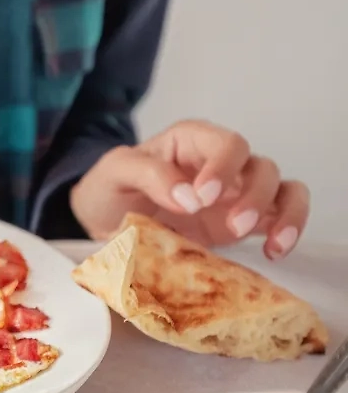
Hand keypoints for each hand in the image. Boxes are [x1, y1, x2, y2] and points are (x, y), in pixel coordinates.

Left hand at [70, 120, 308, 259]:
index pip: (226, 143)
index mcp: (191, 141)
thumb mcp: (116, 172)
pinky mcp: (244, 221)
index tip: (203, 197)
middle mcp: (220, 162)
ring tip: (270, 242)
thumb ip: (150, 174)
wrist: (104, 222)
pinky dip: (288, 229)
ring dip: (282, 213)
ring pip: (282, 188)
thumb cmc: (111, 188)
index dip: (224, 167)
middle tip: (234, 226)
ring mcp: (236, 192)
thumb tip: (190, 197)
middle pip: (260, 166)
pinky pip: (282, 216)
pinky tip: (275, 251)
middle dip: (254, 195)